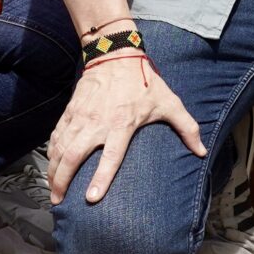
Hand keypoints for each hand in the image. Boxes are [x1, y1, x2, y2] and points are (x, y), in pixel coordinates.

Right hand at [47, 54, 204, 206]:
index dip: (101, 178)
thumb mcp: (169, 101)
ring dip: (53, 169)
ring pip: (61, 147)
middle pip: (74, 156)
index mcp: (122, 124)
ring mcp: (81, 116)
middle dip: (63, 180)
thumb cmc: (144, 81)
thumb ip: (186, 127)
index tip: (91, 199)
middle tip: (58, 201)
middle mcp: (97, 123)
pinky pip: (57, 134)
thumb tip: (202, 152)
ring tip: (52, 189)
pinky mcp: (71, 110)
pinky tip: (51, 164)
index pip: (110, 156)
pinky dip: (51, 151)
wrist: (116, 52)